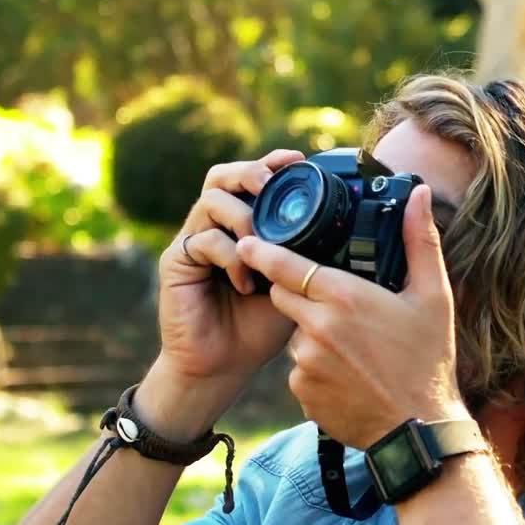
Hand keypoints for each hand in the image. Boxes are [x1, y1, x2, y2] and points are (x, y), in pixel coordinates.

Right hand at [138, 150, 304, 436]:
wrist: (225, 366)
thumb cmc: (263, 324)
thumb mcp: (297, 281)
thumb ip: (309, 252)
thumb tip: (348, 226)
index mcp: (244, 223)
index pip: (252, 177)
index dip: (272, 162)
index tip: (299, 158)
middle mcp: (215, 225)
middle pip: (223, 176)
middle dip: (251, 173)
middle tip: (272, 185)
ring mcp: (193, 241)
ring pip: (212, 201)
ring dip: (244, 217)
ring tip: (263, 244)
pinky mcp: (176, 262)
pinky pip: (204, 240)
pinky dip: (231, 256)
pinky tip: (246, 283)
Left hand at [237, 184, 468, 448]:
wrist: (418, 431)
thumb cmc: (429, 360)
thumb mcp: (434, 296)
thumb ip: (419, 240)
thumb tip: (417, 193)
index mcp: (344, 297)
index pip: (285, 265)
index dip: (264, 251)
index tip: (247, 239)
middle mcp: (317, 328)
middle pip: (284, 296)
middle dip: (299, 293)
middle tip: (335, 302)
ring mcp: (305, 363)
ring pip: (294, 334)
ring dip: (312, 334)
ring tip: (354, 347)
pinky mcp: (301, 394)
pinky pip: (299, 370)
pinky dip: (316, 369)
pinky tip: (348, 375)